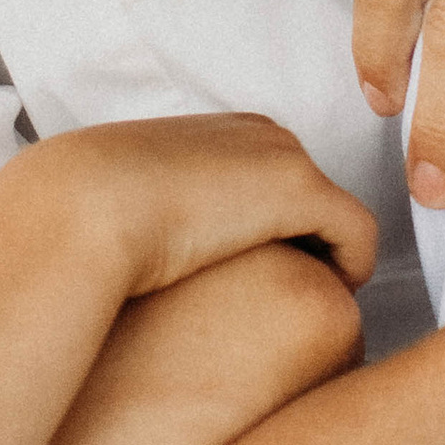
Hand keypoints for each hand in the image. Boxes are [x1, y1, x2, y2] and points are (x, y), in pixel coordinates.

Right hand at [13, 112, 379, 302]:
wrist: (86, 205)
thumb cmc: (88, 216)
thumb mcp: (123, 204)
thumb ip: (153, 212)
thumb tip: (146, 247)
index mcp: (223, 134)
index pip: (274, 178)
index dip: (278, 228)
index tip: (268, 276)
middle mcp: (262, 135)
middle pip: (312, 195)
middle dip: (308, 243)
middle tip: (295, 297)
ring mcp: (285, 158)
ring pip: (336, 216)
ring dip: (328, 260)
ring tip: (310, 310)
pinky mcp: (304, 190)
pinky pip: (358, 238)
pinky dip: (351, 270)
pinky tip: (330, 304)